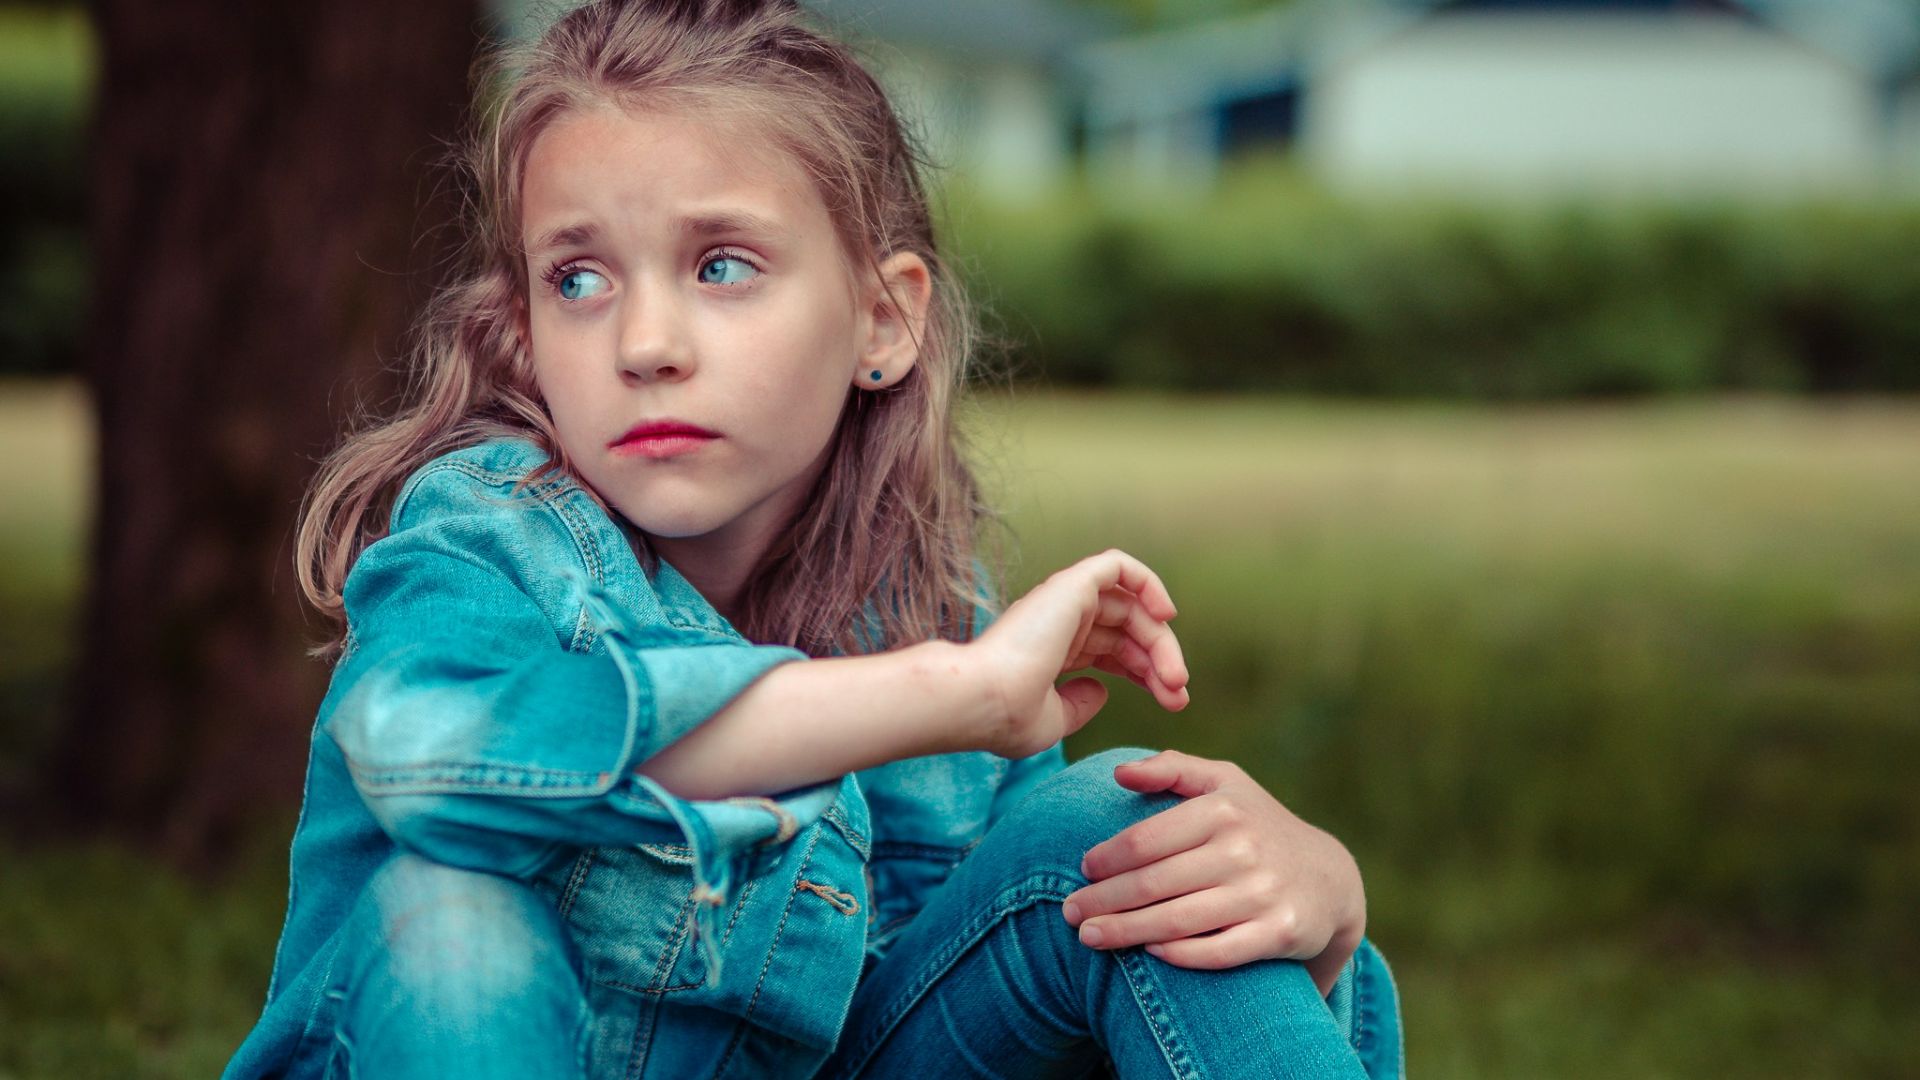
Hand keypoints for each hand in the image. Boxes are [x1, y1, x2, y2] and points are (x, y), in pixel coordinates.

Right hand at [968, 549, 1189, 758]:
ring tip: (1175, 677)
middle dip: (1160, 661)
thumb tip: (1101, 690)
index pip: (1113, 650)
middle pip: (1128, 630)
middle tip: (1179, 695)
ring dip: (1161, 639)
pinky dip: (1148, 582)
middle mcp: (1059, 622)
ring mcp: (1064, 601)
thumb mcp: (1052, 721)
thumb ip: (1078, 705)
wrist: (982, 700)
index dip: (1147, 674)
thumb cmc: (1006, 718)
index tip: (1172, 703)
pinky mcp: (1071, 585)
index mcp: (1053, 651)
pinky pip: (1118, 566)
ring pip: (1131, 605)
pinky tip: (1166, 616)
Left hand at [1061, 750, 1364, 994]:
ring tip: (1090, 938)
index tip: (1082, 871)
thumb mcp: (1224, 783)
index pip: (1146, 839)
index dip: (1107, 859)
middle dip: (1103, 901)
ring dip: (1126, 932)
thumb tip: (1119, 773)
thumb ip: (1172, 769)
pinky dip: (1180, 954)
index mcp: (1222, 809)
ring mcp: (1262, 893)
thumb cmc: (1257, 826)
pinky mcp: (1279, 933)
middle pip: (1154, 883)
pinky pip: (1219, 950)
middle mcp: (1243, 849)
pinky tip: (1149, 953)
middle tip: (1069, 914)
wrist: (1329, 878)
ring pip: (1178, 920)